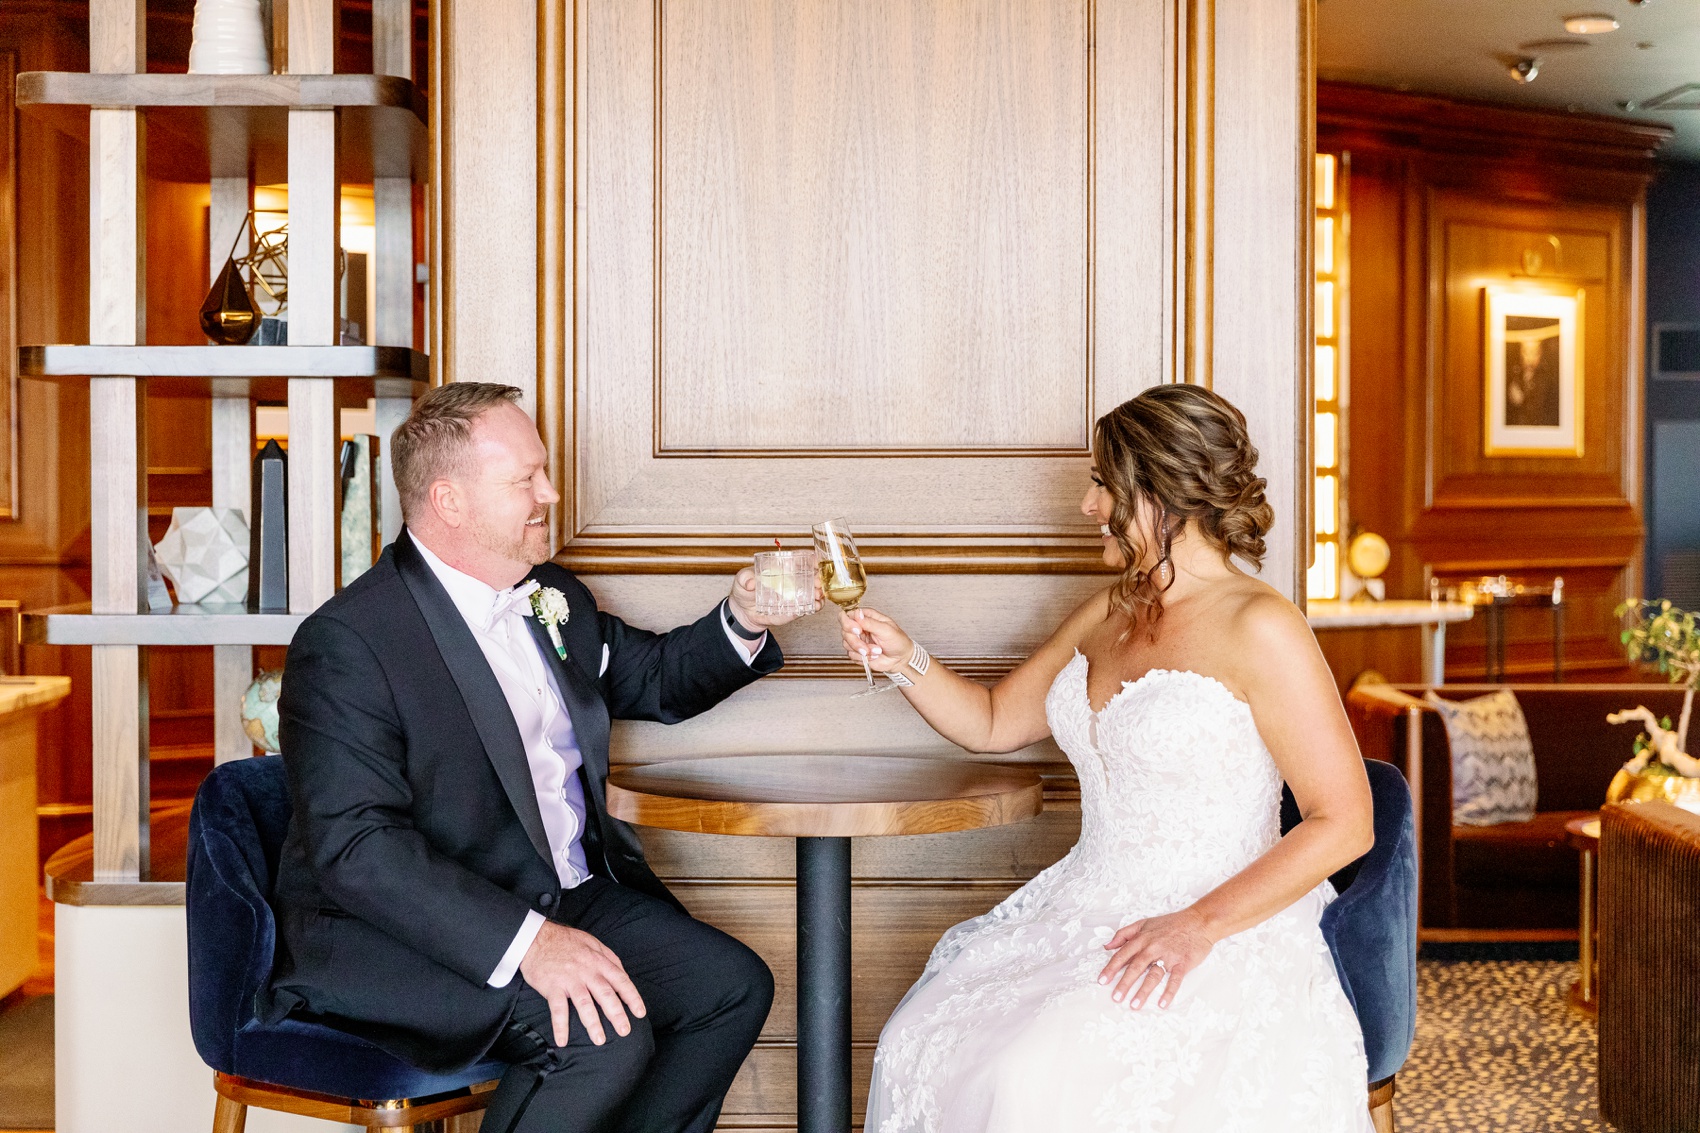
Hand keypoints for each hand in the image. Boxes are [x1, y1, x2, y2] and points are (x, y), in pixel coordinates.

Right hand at [518, 920, 646, 1046]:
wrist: (536, 938)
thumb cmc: (566, 941)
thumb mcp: (592, 943)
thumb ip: (608, 958)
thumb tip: (622, 973)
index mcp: (599, 961)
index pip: (621, 980)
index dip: (632, 997)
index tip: (640, 1013)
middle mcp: (587, 971)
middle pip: (605, 994)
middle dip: (617, 1014)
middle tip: (624, 1031)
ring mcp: (569, 979)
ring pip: (584, 1003)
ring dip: (593, 1023)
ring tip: (600, 1040)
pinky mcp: (552, 986)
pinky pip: (557, 1009)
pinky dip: (560, 1026)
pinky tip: (562, 1040)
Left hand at [728, 566, 820, 629]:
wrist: (745, 612)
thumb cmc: (745, 590)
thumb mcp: (742, 580)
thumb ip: (745, 578)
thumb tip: (750, 583)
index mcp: (784, 567)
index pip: (802, 558)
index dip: (812, 558)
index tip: (817, 561)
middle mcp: (794, 580)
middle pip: (813, 575)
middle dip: (819, 577)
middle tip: (817, 582)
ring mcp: (797, 594)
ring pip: (816, 590)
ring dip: (820, 592)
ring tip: (817, 595)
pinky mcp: (797, 608)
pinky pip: (811, 606)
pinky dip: (816, 606)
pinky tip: (815, 605)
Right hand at [838, 607, 913, 673]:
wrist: (901, 659)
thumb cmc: (898, 641)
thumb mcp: (886, 630)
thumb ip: (870, 622)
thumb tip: (857, 614)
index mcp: (866, 617)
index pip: (847, 615)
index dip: (849, 623)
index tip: (858, 630)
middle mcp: (859, 627)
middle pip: (844, 630)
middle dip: (855, 641)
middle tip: (866, 647)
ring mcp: (857, 640)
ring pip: (846, 643)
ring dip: (862, 650)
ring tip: (877, 651)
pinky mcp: (857, 652)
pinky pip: (851, 655)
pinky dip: (862, 658)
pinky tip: (874, 656)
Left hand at [1098, 907, 1214, 1009]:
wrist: (1198, 921)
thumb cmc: (1170, 923)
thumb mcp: (1144, 923)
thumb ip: (1124, 934)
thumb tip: (1107, 946)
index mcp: (1142, 939)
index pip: (1122, 955)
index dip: (1111, 968)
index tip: (1102, 981)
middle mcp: (1153, 947)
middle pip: (1136, 967)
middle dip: (1124, 983)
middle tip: (1115, 997)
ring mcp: (1168, 956)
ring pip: (1153, 975)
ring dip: (1143, 991)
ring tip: (1134, 1005)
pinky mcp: (1183, 963)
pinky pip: (1175, 980)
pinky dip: (1169, 992)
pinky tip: (1162, 1004)